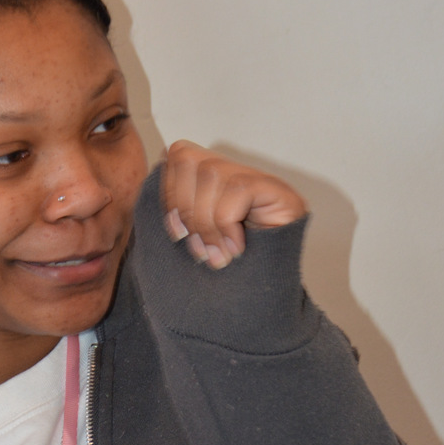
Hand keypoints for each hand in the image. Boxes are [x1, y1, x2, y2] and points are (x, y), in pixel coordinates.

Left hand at [162, 140, 306, 268]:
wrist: (272, 288)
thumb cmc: (234, 267)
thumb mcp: (197, 242)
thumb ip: (181, 221)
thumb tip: (169, 217)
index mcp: (210, 179)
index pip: (175, 156)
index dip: (168, 193)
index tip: (178, 233)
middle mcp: (232, 170)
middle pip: (186, 157)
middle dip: (184, 208)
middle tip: (200, 248)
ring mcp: (256, 176)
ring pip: (211, 173)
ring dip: (207, 223)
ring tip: (218, 254)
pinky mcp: (275, 188)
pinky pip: (238, 189)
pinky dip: (228, 224)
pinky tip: (237, 248)